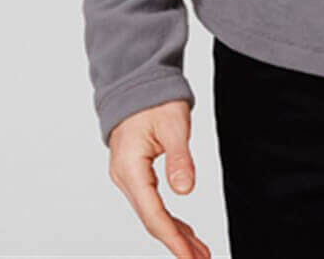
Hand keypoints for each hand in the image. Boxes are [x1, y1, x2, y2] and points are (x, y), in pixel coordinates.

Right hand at [107, 100, 211, 258]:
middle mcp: (124, 177)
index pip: (153, 213)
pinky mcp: (135, 174)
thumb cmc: (154, 100)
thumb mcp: (174, 124)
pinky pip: (151, 203)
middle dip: (176, 243)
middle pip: (151, 219)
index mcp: (130, 167)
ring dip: (174, 234)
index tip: (190, 258)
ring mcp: (128, 177)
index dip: (173, 239)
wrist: (138, 83)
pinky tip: (185, 231)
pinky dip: (168, 219)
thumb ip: (179, 158)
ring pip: (151, 214)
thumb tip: (184, 191)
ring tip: (198, 251)